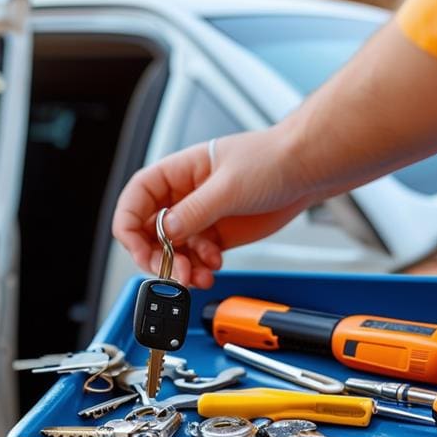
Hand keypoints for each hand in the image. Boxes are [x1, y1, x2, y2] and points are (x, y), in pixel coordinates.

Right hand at [112, 129, 312, 288]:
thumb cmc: (272, 159)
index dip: (128, 224)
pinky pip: (196, 258)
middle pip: (148, 230)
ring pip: (172, 250)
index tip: (136, 248)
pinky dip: (200, 269)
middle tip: (173, 272)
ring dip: (180, 268)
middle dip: (156, 255)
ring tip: (196, 276)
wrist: (308, 171)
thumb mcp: (229, 185)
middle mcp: (184, 196)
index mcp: (178, 172)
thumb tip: (165, 232)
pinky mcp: (217, 235)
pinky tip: (214, 267)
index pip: (136, 198)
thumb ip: (194, 211)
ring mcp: (200, 217)